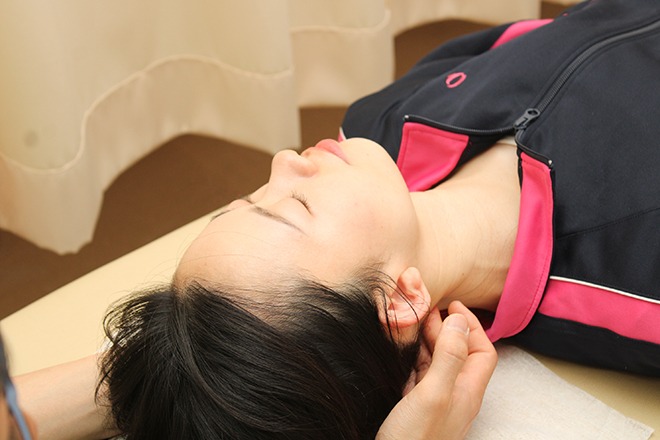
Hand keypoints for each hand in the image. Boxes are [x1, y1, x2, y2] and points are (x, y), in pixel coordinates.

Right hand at [376, 301, 496, 439]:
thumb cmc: (414, 439)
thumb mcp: (433, 393)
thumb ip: (449, 357)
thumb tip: (459, 320)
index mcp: (466, 392)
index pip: (483, 351)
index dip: (471, 325)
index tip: (451, 305)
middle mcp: (454, 396)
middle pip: (459, 354)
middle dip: (447, 328)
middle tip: (427, 308)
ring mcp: (435, 403)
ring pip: (438, 363)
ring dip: (429, 340)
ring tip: (414, 321)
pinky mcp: (416, 408)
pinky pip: (420, 375)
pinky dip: (414, 357)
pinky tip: (402, 349)